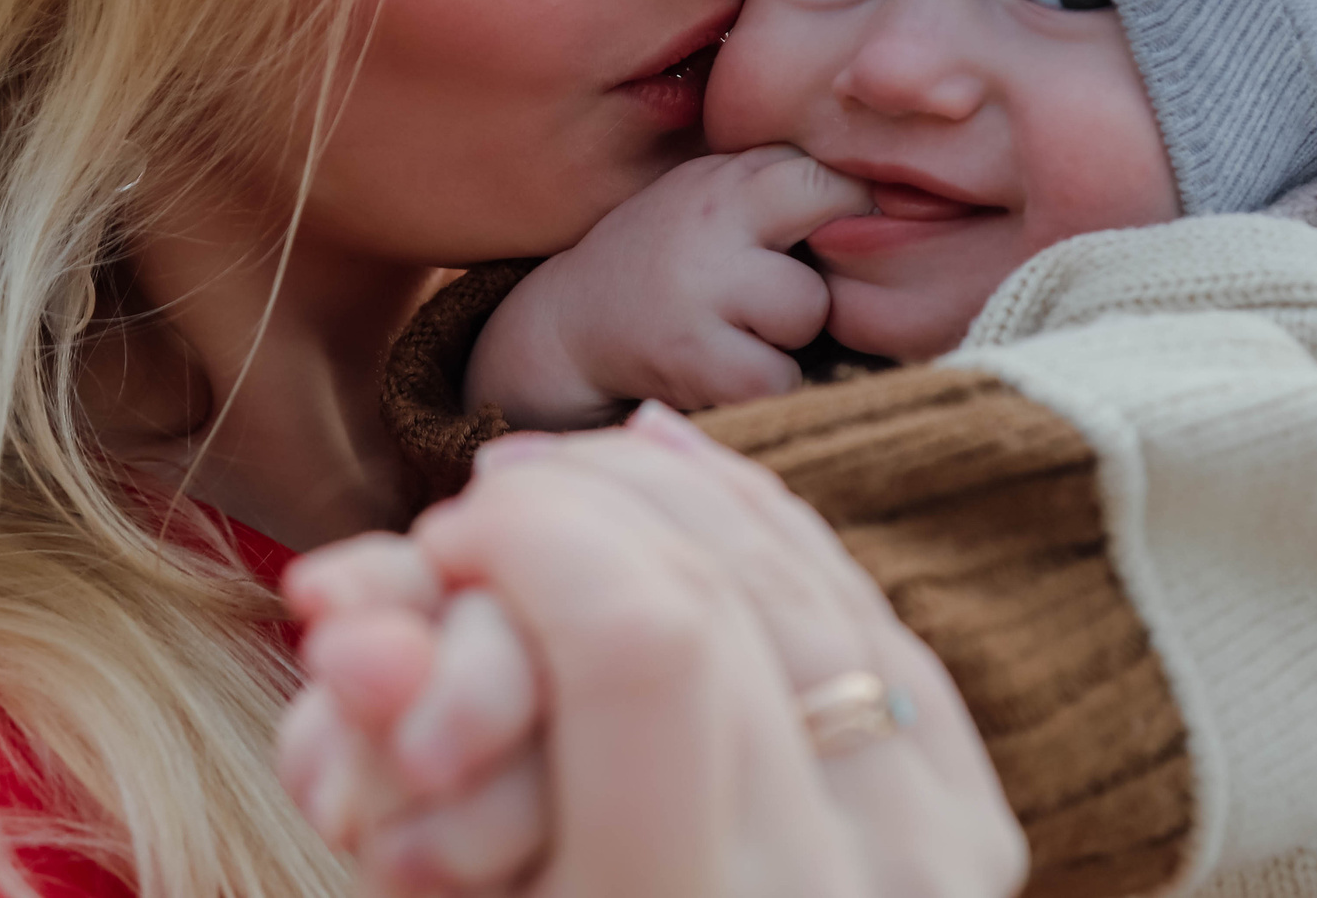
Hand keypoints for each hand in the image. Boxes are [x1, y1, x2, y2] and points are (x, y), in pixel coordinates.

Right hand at [279, 405, 1026, 897]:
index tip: (443, 543)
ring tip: (550, 476)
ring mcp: (929, 863)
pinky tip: (666, 462)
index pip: (639, 640)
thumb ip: (383, 770)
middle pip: (711, 590)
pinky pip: (866, 615)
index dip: (534, 540)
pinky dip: (759, 525)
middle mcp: (833, 895)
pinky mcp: (971, 834)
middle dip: (574, 508)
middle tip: (479, 511)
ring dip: (662, 494)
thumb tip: (345, 604)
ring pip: (802, 579)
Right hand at [465, 146, 872, 429]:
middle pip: (834, 227)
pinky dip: (760, 383)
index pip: (827, 175)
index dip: (851, 209)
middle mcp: (713, 219)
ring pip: (807, 309)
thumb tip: (898, 192)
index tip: (841, 236)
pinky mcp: (696, 357)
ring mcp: (702, 287)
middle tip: (777, 287)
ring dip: (788, 333)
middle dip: (821, 266)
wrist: (566, 327)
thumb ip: (780, 187)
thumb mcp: (710, 198)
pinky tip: (720, 368)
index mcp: (725, 177)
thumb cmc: (667, 262)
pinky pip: (777, 377)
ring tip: (738, 330)